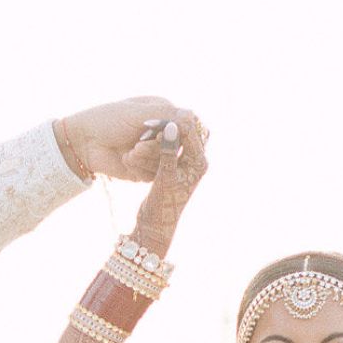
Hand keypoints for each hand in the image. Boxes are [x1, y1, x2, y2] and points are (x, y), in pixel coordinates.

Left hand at [58, 96, 207, 183]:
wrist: (84, 142)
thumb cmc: (108, 120)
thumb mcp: (138, 113)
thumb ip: (166, 115)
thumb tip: (193, 116)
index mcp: (165, 113)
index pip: (188, 125)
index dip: (181, 133)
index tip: (168, 134)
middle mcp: (164, 133)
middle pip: (179, 147)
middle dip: (158, 146)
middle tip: (138, 142)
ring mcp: (156, 153)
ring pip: (167, 162)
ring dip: (146, 157)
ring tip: (129, 150)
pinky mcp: (147, 170)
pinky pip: (154, 174)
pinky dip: (139, 166)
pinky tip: (125, 159)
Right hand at [132, 115, 208, 257]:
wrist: (156, 224)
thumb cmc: (162, 205)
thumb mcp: (164, 177)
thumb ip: (168, 151)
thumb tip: (171, 126)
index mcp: (199, 163)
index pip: (190, 133)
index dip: (172, 123)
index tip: (152, 118)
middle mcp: (196, 161)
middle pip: (185, 133)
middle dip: (166, 125)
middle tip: (147, 119)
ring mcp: (186, 163)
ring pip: (175, 138)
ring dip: (160, 132)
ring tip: (144, 127)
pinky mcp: (175, 165)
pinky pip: (167, 145)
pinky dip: (156, 140)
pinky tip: (143, 135)